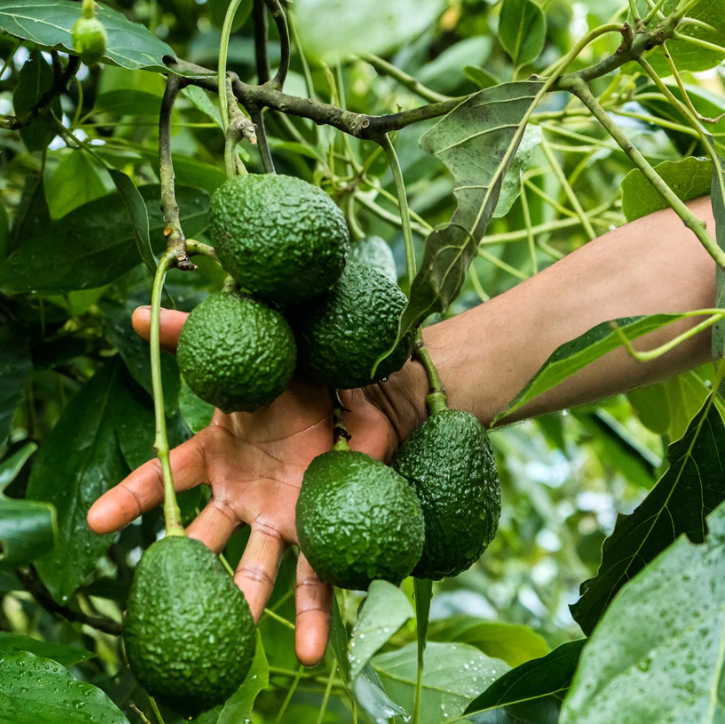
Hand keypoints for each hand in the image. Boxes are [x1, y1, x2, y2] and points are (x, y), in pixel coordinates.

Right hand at [87, 306, 424, 665]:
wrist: (358, 379)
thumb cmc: (297, 365)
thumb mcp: (246, 348)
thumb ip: (192, 335)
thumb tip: (137, 314)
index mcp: (219, 452)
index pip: (164, 476)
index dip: (130, 496)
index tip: (95, 521)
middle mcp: (243, 491)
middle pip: (208, 539)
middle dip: (190, 572)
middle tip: (165, 611)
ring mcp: (281, 511)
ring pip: (258, 566)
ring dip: (249, 605)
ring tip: (238, 650)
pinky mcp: (320, 521)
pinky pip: (317, 569)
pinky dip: (317, 608)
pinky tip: (317, 651)